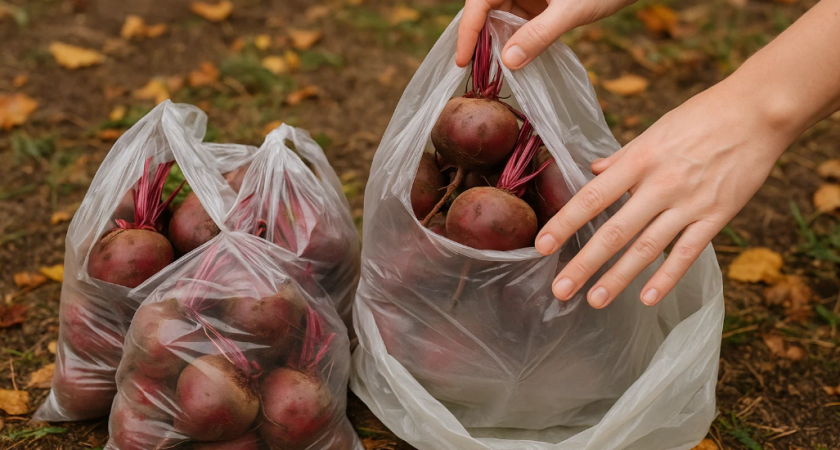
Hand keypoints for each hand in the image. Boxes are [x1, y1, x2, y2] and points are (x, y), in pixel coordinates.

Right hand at [456, 0, 635, 68]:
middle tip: (478, 72)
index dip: (467, 32)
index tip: (462, 60)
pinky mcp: (541, 1)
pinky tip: (518, 59)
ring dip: (500, 43)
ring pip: (502, 17)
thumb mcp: (570, 12)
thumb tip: (509, 63)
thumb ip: (539, 35)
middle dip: (482, 40)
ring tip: (498, 70)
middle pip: (486, 9)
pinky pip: (520, 20)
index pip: (479, 2)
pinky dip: (518, 40)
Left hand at [534, 81, 793, 307]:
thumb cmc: (702, 116)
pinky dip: (667, 277)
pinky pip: (687, 253)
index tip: (541, 245)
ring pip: (647, 248)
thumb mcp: (655, 131)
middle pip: (615, 230)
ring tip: (595, 300)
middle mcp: (661, 184)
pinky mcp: (717, 216)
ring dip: (619, 278)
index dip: (565, 222)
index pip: (593, 197)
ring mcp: (689, 203)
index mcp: (640, 160)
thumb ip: (623, 157)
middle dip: (585, 262)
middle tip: (561, 289)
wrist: (759, 111)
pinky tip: (647, 298)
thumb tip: (593, 171)